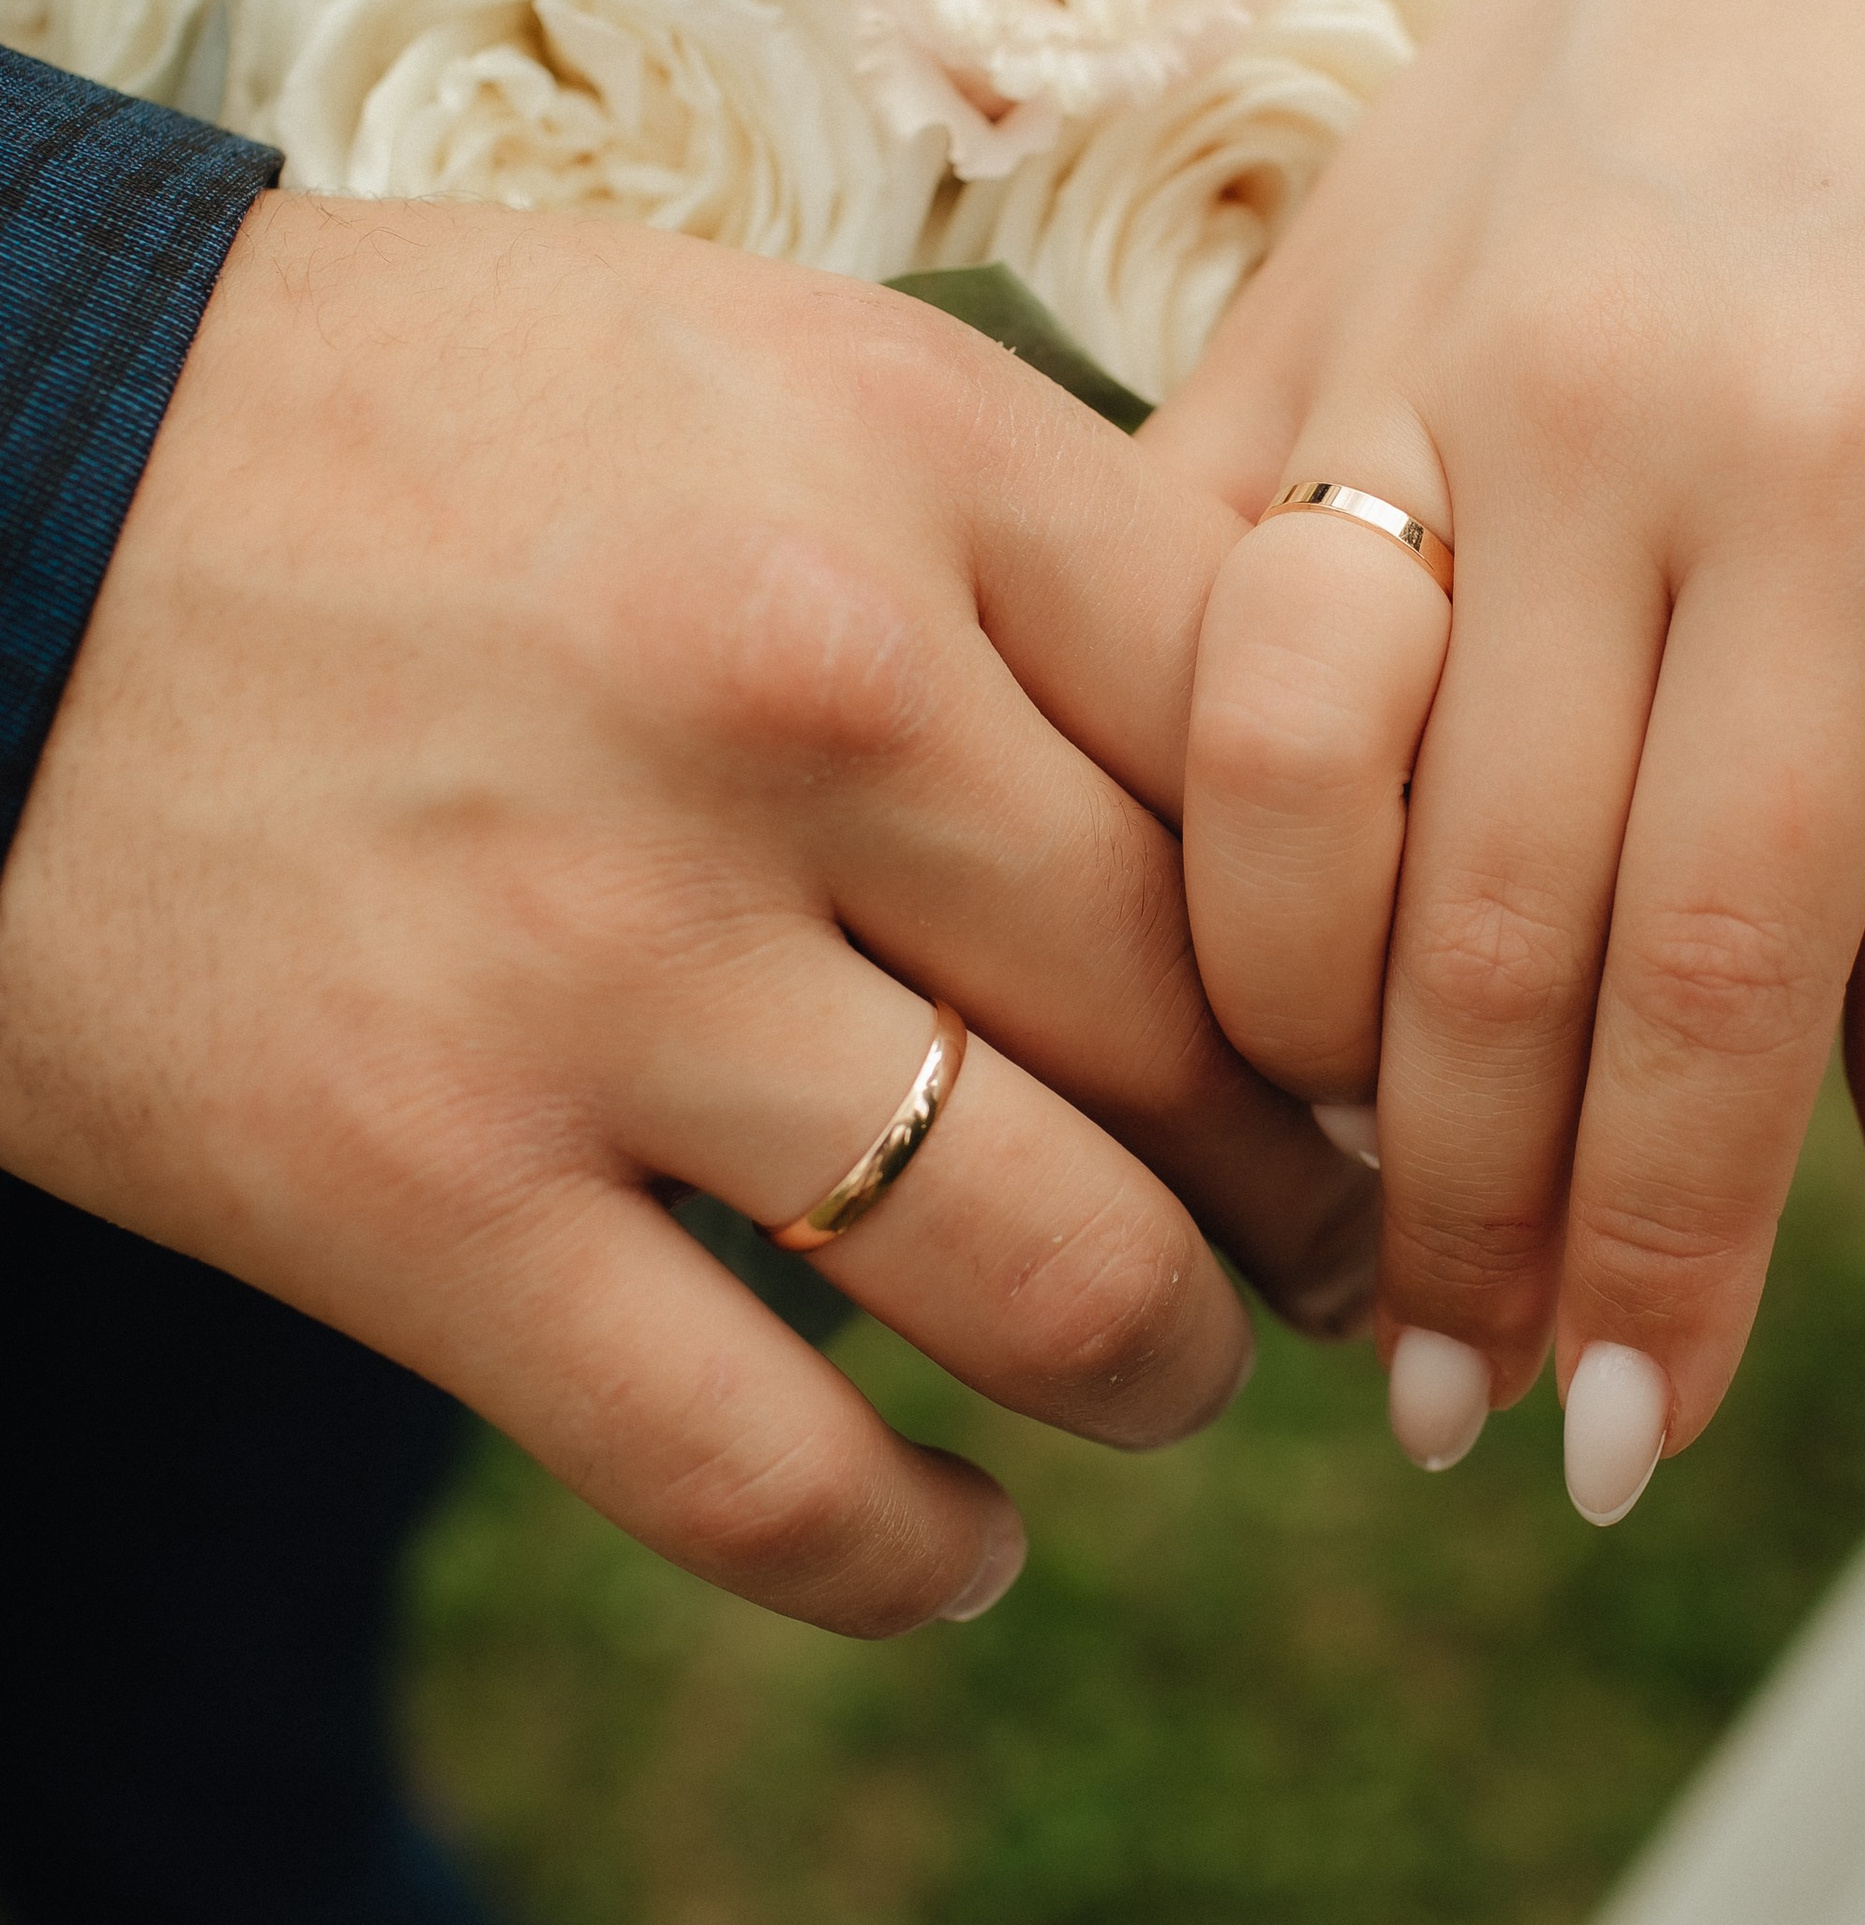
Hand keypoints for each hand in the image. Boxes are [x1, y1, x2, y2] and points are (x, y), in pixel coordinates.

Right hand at [0, 196, 1368, 1630]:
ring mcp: (609, 953)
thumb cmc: (408, 432)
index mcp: (916, 458)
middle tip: (1327, 1236)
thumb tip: (1294, 794)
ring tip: (1161, 1373)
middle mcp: (807, 693)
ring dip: (1165, 1372)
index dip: (1392, 939)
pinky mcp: (411, 1182)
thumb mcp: (761, 368)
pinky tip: (965, 1540)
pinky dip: (916, 1556)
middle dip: (1315, 1183)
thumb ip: (1026, 551)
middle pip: (1223, 1032)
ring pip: (1063, 1278)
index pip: (1304, 759)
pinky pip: (765, 1471)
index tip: (1396, 1030)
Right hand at [1152, 0, 1864, 1508]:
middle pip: (1468, 910)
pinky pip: (1151, 623)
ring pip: (1254, 776)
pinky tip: (1211, 979)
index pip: (1713, 947)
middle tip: (1463, 1411)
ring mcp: (1385, 344)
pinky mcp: (1256, 314)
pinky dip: (1167, 833)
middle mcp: (1579, 403)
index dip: (1660, 1230)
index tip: (1627, 1435)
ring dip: (1283, 1052)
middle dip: (1465, 1214)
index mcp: (1830, 462)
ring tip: (1335, 1220)